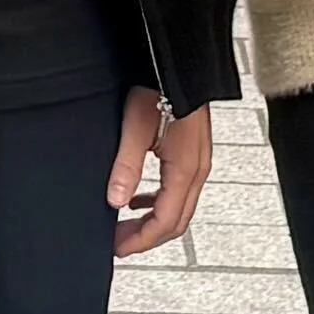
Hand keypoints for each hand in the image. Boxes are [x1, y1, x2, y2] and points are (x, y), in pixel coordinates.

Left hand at [110, 96, 212, 259]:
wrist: (179, 65)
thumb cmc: (160, 87)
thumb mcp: (136, 127)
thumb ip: (126, 166)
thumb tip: (114, 200)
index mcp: (185, 169)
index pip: (165, 222)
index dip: (141, 240)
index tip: (118, 248)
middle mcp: (197, 170)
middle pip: (175, 222)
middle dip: (146, 238)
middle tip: (119, 243)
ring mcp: (198, 163)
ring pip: (179, 209)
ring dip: (152, 222)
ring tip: (124, 225)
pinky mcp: (193, 155)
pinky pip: (179, 191)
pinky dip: (158, 203)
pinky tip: (137, 199)